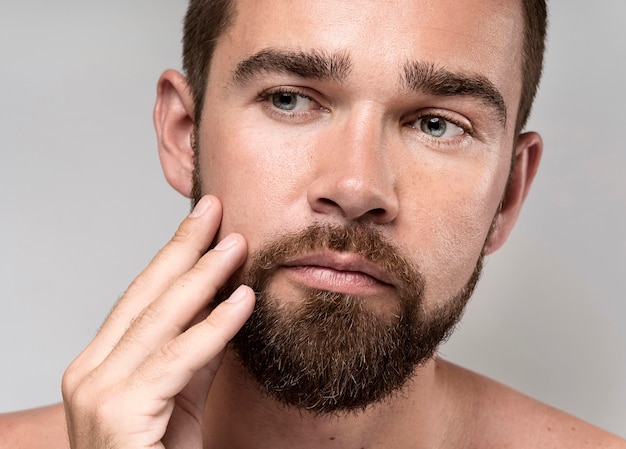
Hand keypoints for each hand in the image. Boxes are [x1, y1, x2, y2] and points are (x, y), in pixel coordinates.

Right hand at [61, 195, 254, 448]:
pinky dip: (214, 327)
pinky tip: (241, 299)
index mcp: (101, 364)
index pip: (141, 297)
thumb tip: (225, 304)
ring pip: (160, 320)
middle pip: (145, 296)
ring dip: (203, 277)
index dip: (174, 255)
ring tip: (236, 243)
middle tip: (214, 209)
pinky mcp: (120, 413)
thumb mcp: (183, 394)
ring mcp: (98, 392)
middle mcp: (91, 372)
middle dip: (183, 249)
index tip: (204, 223)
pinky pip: (178, 360)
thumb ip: (197, 351)